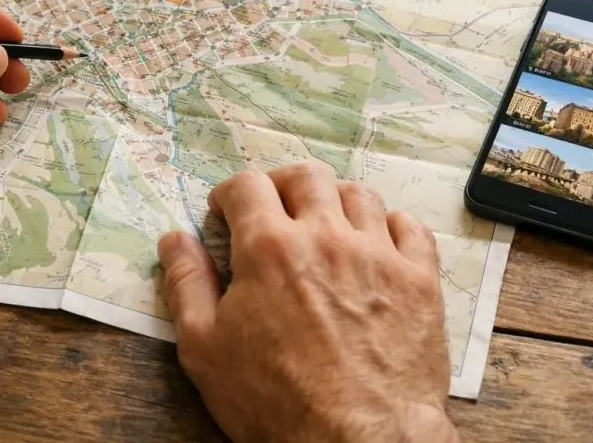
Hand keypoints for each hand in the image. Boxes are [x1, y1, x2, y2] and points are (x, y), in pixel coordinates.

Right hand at [158, 162, 457, 442]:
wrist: (359, 442)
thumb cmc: (276, 401)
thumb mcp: (205, 349)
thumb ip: (187, 284)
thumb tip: (174, 239)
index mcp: (269, 248)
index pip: (247, 185)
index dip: (229, 193)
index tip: (225, 212)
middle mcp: (326, 237)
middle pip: (306, 176)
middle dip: (282, 184)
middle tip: (273, 208)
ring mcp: (379, 255)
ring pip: (360, 194)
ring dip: (335, 201)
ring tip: (325, 225)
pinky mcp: (419, 281)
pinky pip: (410, 227)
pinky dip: (390, 226)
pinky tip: (377, 245)